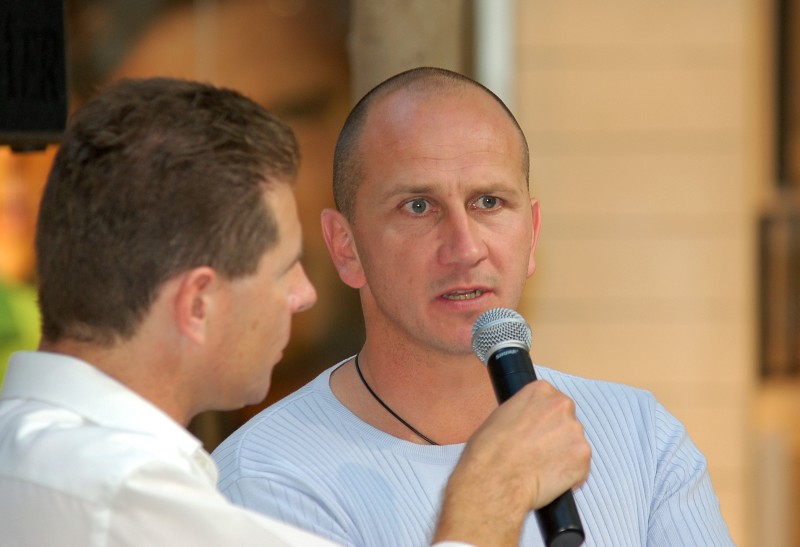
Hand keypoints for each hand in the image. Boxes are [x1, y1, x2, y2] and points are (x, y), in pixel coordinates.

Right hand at [434, 381, 589, 545]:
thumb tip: (529, 423)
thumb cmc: (489, 451)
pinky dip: (569, 476)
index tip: (538, 431)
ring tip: (540, 468)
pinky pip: (580, 467)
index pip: (552, 401)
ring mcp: (575, 431)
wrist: (495, 477)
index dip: (545, 419)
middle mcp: (561, 406)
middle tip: (539, 452)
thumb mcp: (500, 416)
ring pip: (574, 444)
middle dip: (556, 436)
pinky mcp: (583, 456)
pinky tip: (549, 479)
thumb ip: (523, 413)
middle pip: (567, 421)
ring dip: (563, 456)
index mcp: (541, 391)